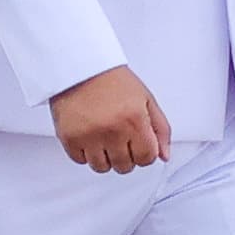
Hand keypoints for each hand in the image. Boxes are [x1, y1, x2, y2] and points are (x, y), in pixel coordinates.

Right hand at [50, 64, 172, 172]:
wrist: (81, 66)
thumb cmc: (113, 80)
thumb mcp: (146, 99)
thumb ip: (160, 129)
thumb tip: (164, 155)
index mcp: (135, 120)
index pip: (147, 159)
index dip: (144, 152)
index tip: (138, 143)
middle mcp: (113, 130)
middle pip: (125, 167)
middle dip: (125, 155)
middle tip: (119, 137)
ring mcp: (90, 136)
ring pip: (102, 167)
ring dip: (104, 157)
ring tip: (103, 136)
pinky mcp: (69, 138)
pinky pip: (80, 160)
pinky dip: (84, 152)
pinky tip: (88, 135)